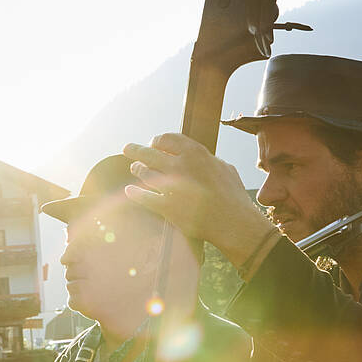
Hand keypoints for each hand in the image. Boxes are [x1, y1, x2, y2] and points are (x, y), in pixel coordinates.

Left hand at [123, 134, 277, 264]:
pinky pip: (143, 197)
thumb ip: (209, 160)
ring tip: (134, 169)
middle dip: (136, 150)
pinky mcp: (165, 206)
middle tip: (128, 149)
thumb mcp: (225, 168)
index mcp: (195, 153)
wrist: (233, 222)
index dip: (158, 140)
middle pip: (149, 153)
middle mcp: (179, 166)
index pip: (167, 139)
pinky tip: (130, 191)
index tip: (153, 143)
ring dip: (138, 170)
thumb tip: (202, 157)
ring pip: (145, 173)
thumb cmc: (233, 196)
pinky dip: (134, 193)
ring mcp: (170, 186)